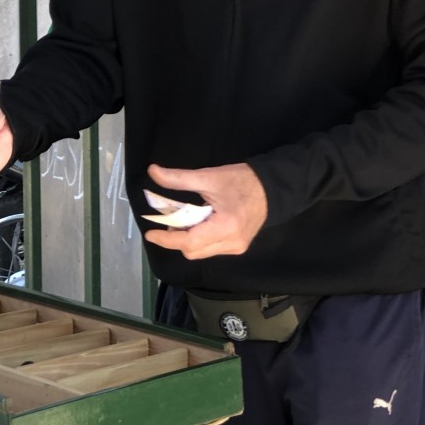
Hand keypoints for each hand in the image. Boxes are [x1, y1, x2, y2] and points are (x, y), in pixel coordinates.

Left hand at [143, 162, 268, 259]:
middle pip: (192, 251)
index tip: (151, 233)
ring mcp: (236, 248)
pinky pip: (211, 249)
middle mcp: (231, 243)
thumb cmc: (242, 180)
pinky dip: (200, 240)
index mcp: (225, 227)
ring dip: (188, 240)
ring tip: (186, 221)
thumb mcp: (209, 177)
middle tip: (171, 219)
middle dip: (176, 238)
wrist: (273, 187)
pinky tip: (201, 224)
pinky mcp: (239, 247)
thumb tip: (153, 172)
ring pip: (201, 252)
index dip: (166, 239)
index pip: (189, 242)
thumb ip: (179, 178)